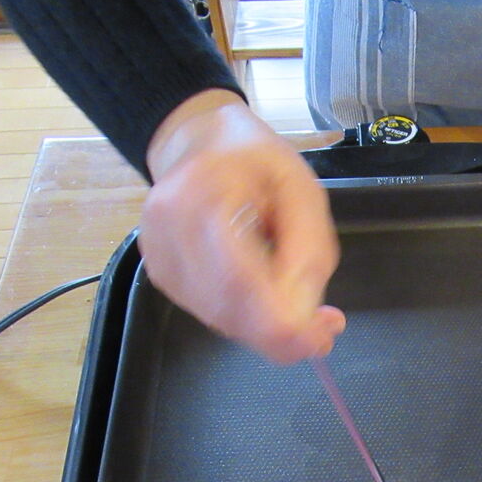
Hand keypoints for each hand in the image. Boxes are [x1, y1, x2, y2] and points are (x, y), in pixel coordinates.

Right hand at [141, 90, 344, 361]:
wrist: (200, 145)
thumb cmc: (256, 162)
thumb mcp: (302, 190)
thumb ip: (307, 250)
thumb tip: (306, 316)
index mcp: (202, 195)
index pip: (239, 281)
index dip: (281, 325)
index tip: (323, 336)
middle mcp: (168, 231)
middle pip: (228, 309)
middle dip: (282, 332)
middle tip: (323, 328)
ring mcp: (158, 256)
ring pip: (222, 319)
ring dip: (266, 324)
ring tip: (295, 295)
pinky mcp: (160, 275)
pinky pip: (212, 313)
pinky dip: (246, 314)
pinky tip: (261, 288)